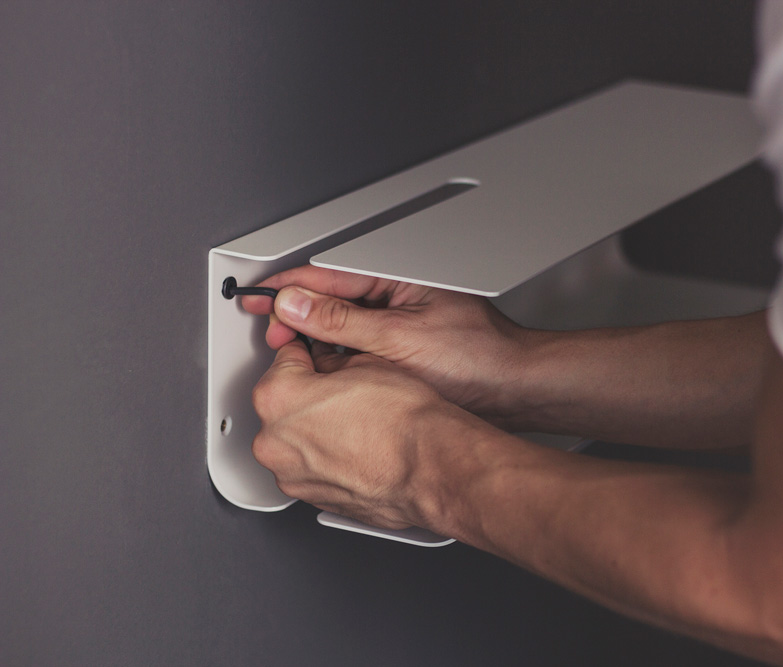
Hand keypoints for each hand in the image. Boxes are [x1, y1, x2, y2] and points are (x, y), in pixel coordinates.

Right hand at [242, 265, 530, 426]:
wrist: (515, 389)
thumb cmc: (478, 357)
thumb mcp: (400, 338)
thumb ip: (344, 321)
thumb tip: (299, 307)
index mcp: (396, 279)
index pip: (328, 276)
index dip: (288, 288)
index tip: (256, 298)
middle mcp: (396, 298)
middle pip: (331, 299)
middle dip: (296, 315)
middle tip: (270, 333)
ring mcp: (399, 326)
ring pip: (342, 327)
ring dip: (314, 339)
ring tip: (290, 355)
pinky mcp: (403, 352)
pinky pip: (357, 350)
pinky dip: (336, 359)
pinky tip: (323, 373)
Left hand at [251, 337, 468, 529]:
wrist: (430, 468)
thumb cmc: (404, 421)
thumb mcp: (366, 364)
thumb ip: (331, 361)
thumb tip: (326, 363)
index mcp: (278, 396)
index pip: (283, 358)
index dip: (308, 353)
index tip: (317, 355)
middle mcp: (273, 440)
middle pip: (281, 403)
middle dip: (307, 393)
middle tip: (343, 390)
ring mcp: (289, 474)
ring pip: (292, 439)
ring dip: (313, 428)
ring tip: (354, 422)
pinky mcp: (309, 497)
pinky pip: (307, 467)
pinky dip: (324, 457)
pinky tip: (354, 447)